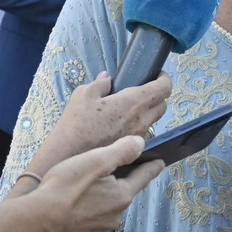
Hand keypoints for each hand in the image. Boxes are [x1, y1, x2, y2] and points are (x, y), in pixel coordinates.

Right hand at [23, 135, 164, 231]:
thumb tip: (141, 144)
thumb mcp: (94, 161)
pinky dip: (85, 215)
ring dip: (100, 199)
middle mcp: (116, 216)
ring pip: (106, 208)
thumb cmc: (63, 188)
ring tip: (81, 190)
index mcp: (122, 195)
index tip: (160, 162)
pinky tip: (71, 209)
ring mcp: (100, 231)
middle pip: (122, 193)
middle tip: (102, 172)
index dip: (151, 166)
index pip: (143, 177)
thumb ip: (121, 151)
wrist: (34, 223)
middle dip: (118, 182)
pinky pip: (90, 223)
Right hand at [28, 72, 171, 176]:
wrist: (67, 156)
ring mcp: (138, 137)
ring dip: (147, 114)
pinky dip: (136, 128)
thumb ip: (100, 84)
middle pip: (163, 105)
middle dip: (157, 95)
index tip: (158, 75)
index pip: (164, 88)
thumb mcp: (84, 94)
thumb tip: (107, 78)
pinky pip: (141, 135)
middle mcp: (142, 120)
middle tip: (142, 91)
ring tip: (128, 110)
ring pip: (153, 122)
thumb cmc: (75, 123)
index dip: (165, 79)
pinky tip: (120, 128)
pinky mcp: (132, 151)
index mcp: (134, 102)